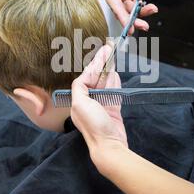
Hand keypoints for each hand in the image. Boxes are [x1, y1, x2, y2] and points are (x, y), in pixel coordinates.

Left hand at [70, 44, 127, 160]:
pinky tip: (115, 72)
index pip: (86, 77)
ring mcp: (102, 105)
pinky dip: (115, 81)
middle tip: (109, 48)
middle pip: (96, 78)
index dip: (94, 64)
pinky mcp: (113, 109)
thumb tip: (82, 77)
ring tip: (113, 55)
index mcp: (79, 100)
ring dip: (109, 69)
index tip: (102, 52)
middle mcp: (89, 101)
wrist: (109, 146)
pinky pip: (114, 92)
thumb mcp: (80, 105)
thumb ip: (79, 88)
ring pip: (106, 82)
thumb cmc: (93, 126)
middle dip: (102, 63)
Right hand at [99, 0, 157, 33]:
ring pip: (130, 9)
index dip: (122, 17)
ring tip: (152, 10)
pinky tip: (151, 7)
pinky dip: (144, 7)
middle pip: (122, 11)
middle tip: (142, 25)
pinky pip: (137, 4)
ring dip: (141, 13)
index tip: (129, 26)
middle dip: (132, 19)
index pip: (114, 5)